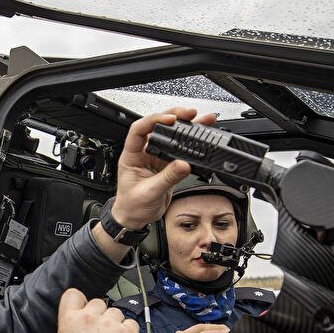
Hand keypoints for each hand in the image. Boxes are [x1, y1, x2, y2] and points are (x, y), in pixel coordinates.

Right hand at [52, 289, 138, 332]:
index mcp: (69, 320)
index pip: (74, 295)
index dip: (80, 302)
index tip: (84, 310)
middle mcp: (89, 317)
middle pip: (98, 303)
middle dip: (100, 315)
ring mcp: (109, 323)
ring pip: (116, 312)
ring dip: (115, 324)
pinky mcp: (127, 332)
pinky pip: (131, 323)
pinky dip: (129, 331)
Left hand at [111, 107, 218, 229]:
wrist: (134, 218)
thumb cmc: (131, 206)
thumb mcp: (149, 192)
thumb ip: (167, 178)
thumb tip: (183, 164)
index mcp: (132, 155)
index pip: (139, 129)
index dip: (154, 120)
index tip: (170, 119)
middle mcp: (144, 153)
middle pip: (158, 127)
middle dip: (174, 117)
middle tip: (190, 114)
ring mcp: (157, 158)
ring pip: (171, 137)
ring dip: (186, 128)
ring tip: (202, 120)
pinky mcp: (167, 165)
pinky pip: (180, 150)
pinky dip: (191, 143)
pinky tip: (201, 136)